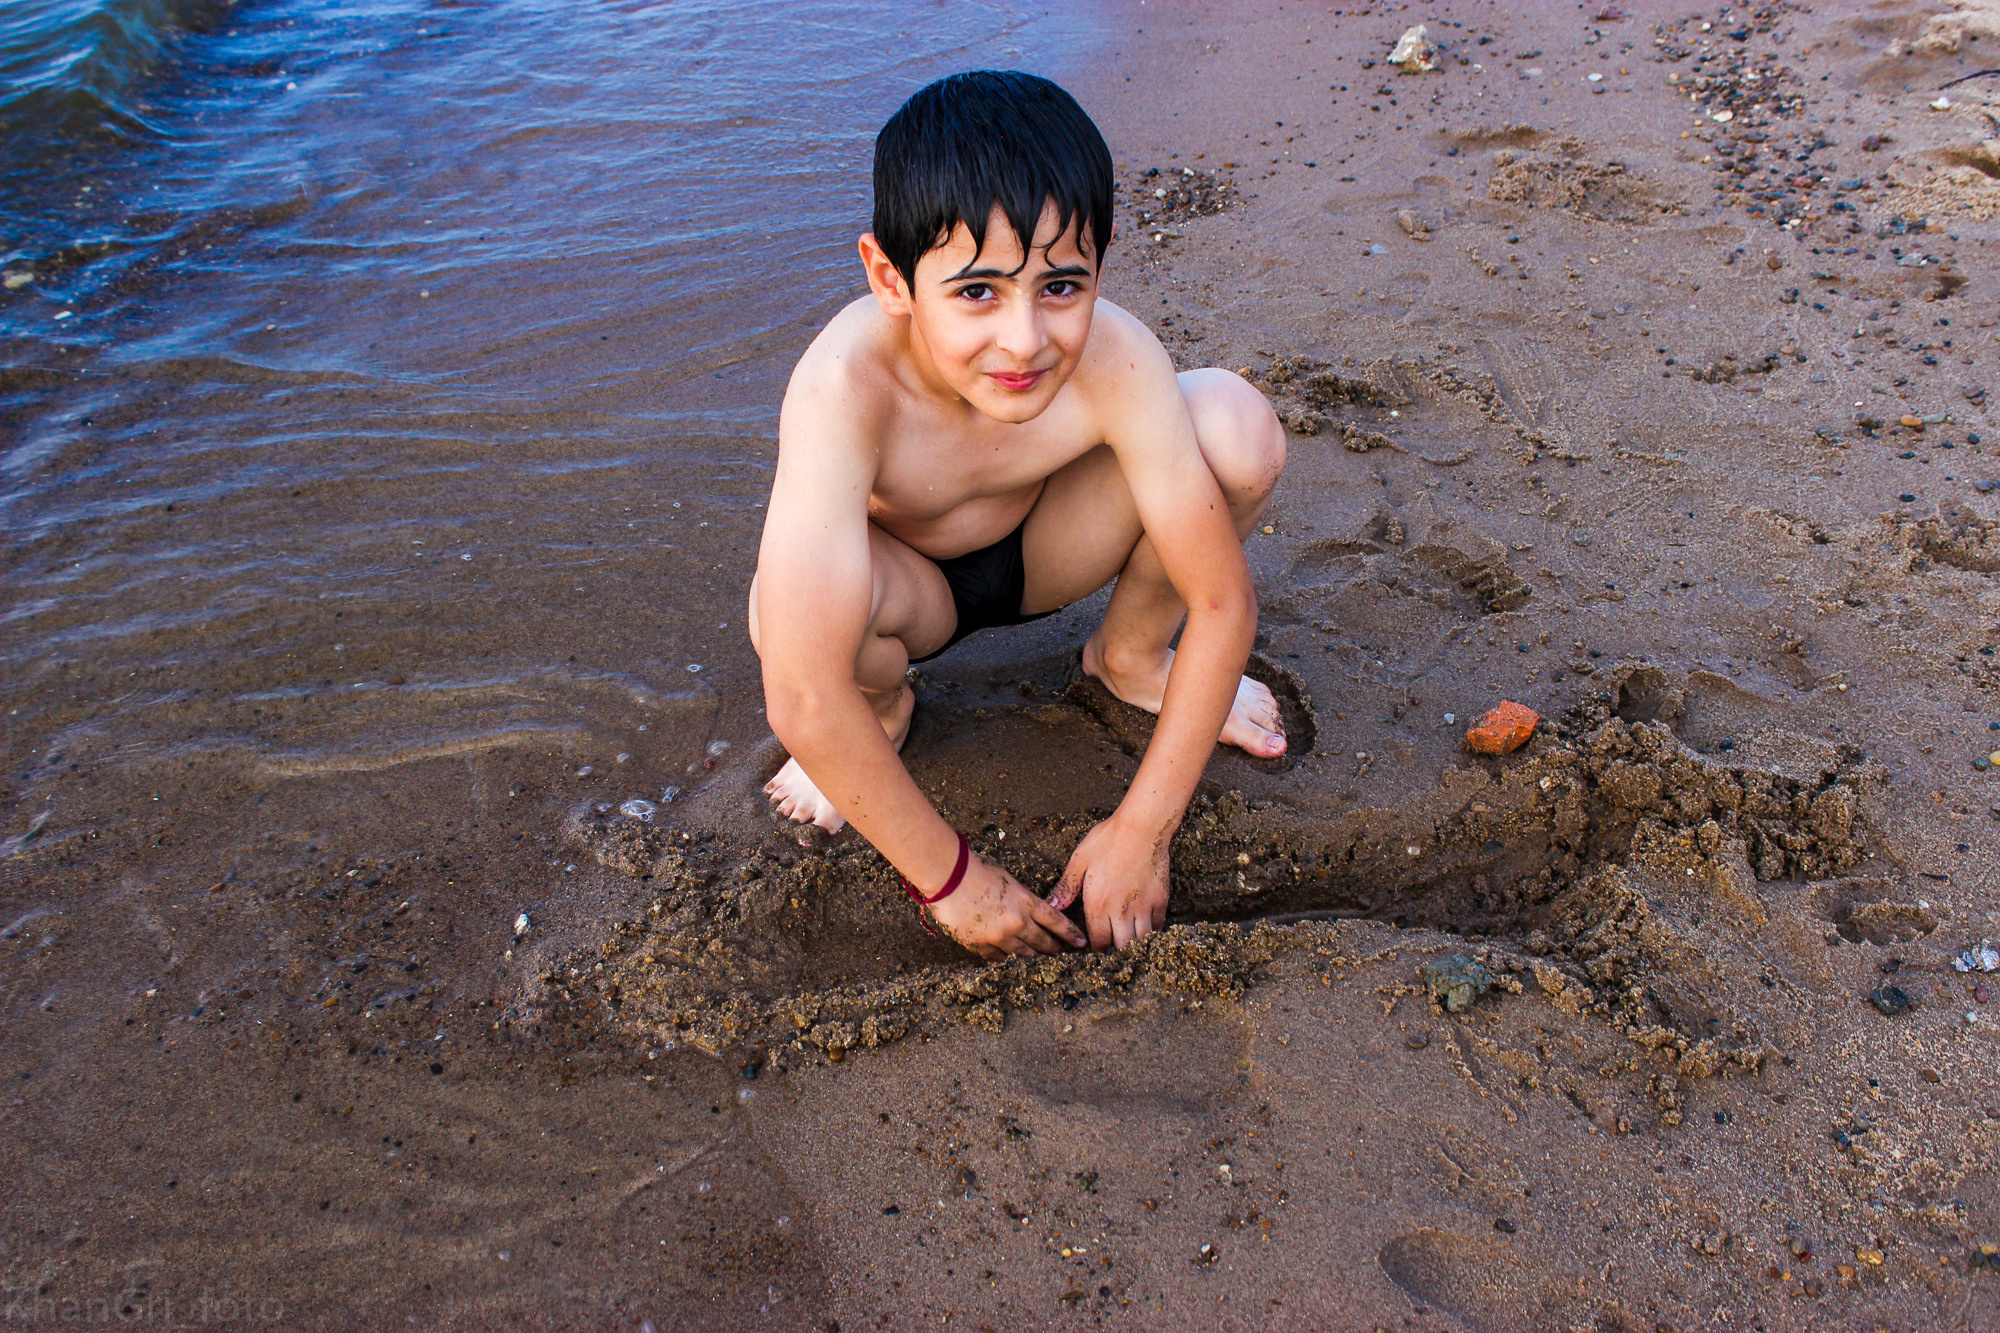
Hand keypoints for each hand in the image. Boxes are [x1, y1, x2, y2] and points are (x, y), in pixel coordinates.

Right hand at [927, 853, 1087, 959]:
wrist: (949, 877)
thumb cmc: (977, 870)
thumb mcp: (1009, 881)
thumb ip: (1022, 900)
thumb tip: (1028, 913)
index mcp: (1027, 902)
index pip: (1057, 922)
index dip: (1070, 934)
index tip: (1080, 943)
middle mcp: (1017, 922)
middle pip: (1042, 942)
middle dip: (1053, 949)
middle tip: (1059, 953)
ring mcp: (999, 936)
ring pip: (1022, 953)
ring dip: (1031, 955)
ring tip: (1036, 958)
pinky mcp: (981, 945)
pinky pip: (998, 957)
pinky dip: (1004, 956)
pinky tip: (1007, 956)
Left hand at [1048, 817, 1168, 950]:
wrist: (1142, 829)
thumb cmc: (1108, 841)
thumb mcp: (1080, 860)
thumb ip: (1067, 886)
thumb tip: (1053, 905)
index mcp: (1099, 905)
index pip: (1098, 942)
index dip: (1096, 949)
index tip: (1094, 947)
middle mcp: (1122, 912)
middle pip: (1121, 948)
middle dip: (1116, 952)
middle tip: (1112, 948)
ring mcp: (1143, 907)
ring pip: (1141, 940)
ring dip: (1134, 944)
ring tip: (1129, 943)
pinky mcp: (1160, 900)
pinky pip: (1158, 926)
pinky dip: (1151, 931)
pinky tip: (1145, 928)